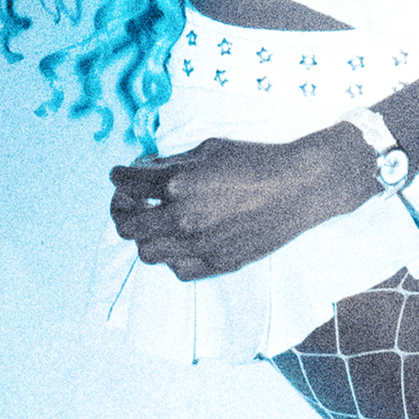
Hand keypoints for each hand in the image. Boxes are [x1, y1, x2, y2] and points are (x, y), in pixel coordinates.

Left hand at [108, 126, 373, 279]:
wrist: (299, 186)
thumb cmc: (256, 160)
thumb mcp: (208, 149)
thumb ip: (173, 164)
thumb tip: (147, 172)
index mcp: (178, 183)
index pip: (129, 183)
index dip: (119, 177)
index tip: (119, 175)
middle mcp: (183, 218)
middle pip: (128, 225)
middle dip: (121, 210)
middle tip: (126, 202)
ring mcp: (199, 245)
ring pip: (147, 252)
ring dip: (143, 236)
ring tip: (151, 224)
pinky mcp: (217, 262)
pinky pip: (177, 269)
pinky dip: (171, 256)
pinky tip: (177, 241)